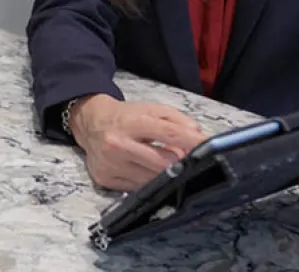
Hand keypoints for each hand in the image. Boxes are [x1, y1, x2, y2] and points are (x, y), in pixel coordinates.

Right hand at [70, 94, 205, 190]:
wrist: (90, 123)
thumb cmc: (125, 116)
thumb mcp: (149, 109)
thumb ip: (175, 119)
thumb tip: (197, 135)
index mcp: (131, 122)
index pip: (166, 132)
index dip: (190, 140)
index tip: (208, 146)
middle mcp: (118, 143)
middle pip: (162, 162)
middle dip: (181, 164)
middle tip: (191, 162)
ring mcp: (111, 164)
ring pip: (151, 180)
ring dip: (166, 176)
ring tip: (170, 167)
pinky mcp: (106, 180)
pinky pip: (137, 189)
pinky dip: (149, 183)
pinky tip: (150, 173)